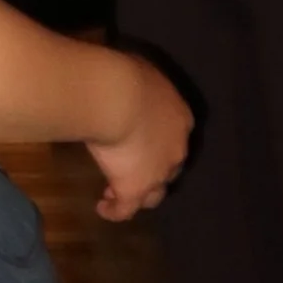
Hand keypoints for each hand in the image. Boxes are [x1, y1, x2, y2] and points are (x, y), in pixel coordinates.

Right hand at [84, 54, 192, 221]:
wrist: (116, 99)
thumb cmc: (126, 77)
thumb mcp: (138, 72)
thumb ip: (139, 85)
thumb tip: (126, 81)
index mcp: (180, 118)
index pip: (175, 135)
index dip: (160, 140)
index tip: (143, 139)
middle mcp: (176, 150)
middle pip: (170, 167)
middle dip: (154, 170)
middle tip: (134, 168)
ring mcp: (157, 174)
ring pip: (154, 194)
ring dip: (140, 195)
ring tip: (117, 193)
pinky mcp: (134, 189)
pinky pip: (126, 208)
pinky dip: (115, 211)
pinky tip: (102, 209)